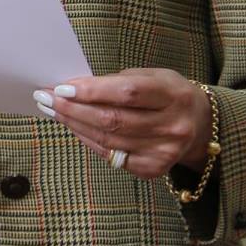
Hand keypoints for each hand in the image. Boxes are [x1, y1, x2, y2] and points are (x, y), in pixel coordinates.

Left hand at [35, 68, 211, 178]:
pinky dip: (88, 140)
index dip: (92, 91)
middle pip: (112, 120)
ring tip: (52, 111)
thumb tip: (75, 87)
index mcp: (173, 96)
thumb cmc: (168, 94)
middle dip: (72, 109)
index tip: (61, 87)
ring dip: (73, 124)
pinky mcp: (152, 169)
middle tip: (45, 98)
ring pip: (107, 140)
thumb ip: (118, 81)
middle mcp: (172, 127)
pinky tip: (74, 127)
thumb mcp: (153, 76)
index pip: (128, 93)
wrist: (201, 126)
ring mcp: (163, 152)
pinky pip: (110, 155)